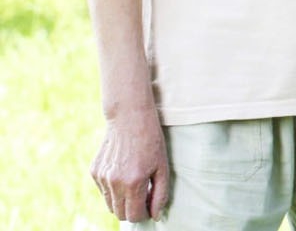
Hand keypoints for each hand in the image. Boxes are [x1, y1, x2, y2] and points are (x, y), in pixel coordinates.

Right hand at [91, 105, 168, 221]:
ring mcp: (101, 177)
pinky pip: (103, 191)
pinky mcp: (94, 172)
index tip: (149, 205)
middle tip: (143, 195)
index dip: (143, 214)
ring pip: (110, 205)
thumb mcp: (162, 167)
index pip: (133, 216)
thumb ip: (160, 195)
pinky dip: (113, 189)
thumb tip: (155, 216)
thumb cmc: (151, 142)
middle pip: (120, 214)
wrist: (130, 118)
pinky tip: (123, 172)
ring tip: (135, 183)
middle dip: (132, 210)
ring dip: (122, 201)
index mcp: (134, 182)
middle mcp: (114, 182)